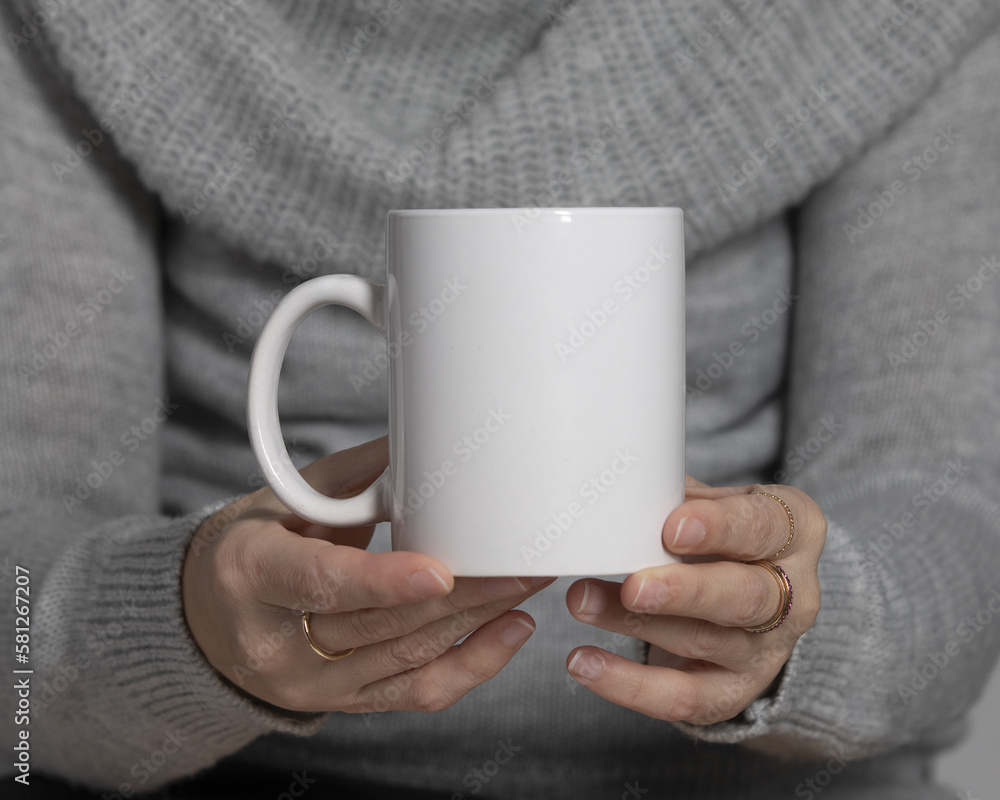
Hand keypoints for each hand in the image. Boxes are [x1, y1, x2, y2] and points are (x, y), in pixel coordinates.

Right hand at [182, 437, 552, 712]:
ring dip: (478, 622)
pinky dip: (472, 665)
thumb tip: (422, 443)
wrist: (207, 619)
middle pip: (381, 626)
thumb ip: (350, 477)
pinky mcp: (342, 705)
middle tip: (519, 560)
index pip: (321, 583)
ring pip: (408, 661)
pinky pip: (416, 695)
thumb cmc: (250, 546)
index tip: (441, 569)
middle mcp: (277, 643)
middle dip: (463, 595)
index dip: (383, 581)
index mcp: (252, 574)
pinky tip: (508, 631)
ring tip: (525, 583)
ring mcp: (311, 684)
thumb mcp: (278, 499)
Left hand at [564, 476, 824, 724]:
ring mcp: (766, 651)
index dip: (721, 528)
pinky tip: (585, 663)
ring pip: (705, 641)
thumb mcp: (713, 504)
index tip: (672, 528)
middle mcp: (793, 596)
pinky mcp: (732, 692)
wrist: (743, 601)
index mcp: (794, 532)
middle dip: (685, 591)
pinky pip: (682, 697)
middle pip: (745, 597)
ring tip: (582, 601)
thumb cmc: (719, 537)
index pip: (765, 527)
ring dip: (635, 624)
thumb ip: (677, 494)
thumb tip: (616, 481)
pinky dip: (628, 684)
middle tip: (633, 583)